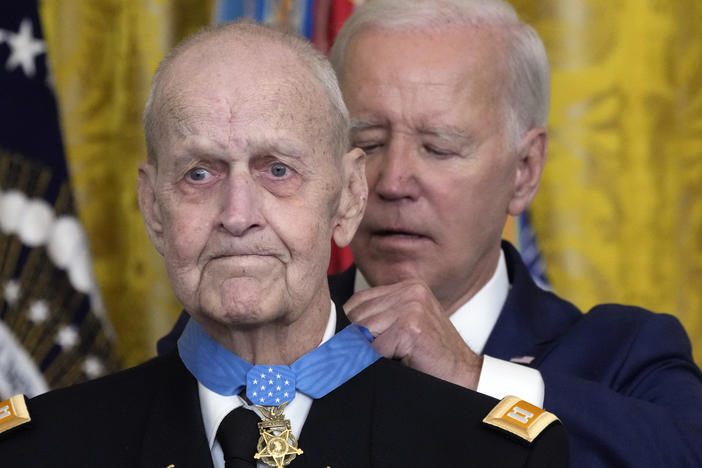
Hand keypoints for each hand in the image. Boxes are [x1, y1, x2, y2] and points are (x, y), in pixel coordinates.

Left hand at [344, 279, 482, 389]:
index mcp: (408, 286)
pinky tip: (402, 361)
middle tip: (383, 355)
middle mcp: (411, 290)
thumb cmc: (430, 355)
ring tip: (396, 357)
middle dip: (361, 341)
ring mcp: (412, 306)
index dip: (355, 328)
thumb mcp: (404, 326)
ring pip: (363, 332)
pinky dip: (381, 361)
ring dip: (372, 352)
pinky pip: (374, 348)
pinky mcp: (411, 326)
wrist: (463, 375)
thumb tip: (337, 329)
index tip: (363, 345)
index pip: (358, 302)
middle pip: (358, 316)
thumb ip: (379, 316)